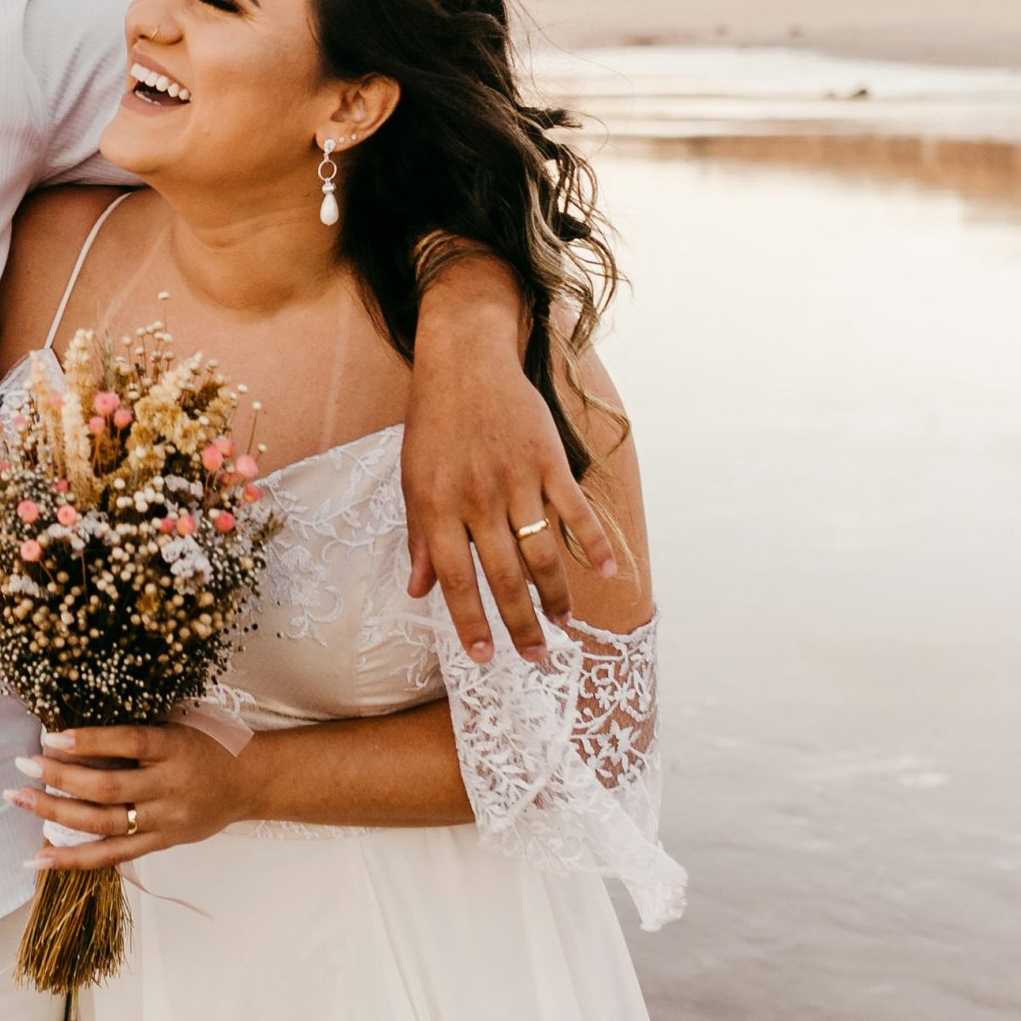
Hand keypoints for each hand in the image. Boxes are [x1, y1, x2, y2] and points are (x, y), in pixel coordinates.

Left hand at [6, 722, 251, 872]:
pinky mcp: (161, 843)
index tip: (50, 736)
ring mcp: (164, 820)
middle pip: (108, 788)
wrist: (249, 782)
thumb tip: (71, 735)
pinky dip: (72, 858)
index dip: (89, 741)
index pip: (128, 742)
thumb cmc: (206, 746)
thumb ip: (134, 735)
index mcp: (175, 748)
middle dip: (60, 777)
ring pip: (103, 823)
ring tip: (18, 798)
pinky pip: (111, 855)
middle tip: (23, 764)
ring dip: (55, 812)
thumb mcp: (177, 726)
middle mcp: (170, 786)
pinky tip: (39, 857)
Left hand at [403, 305, 616, 667]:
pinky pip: (575, 510)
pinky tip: (608, 572)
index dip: (469, 621)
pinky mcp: (548, 461)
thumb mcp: (413, 481)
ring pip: (542, 552)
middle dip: (520, 624)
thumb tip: (417, 592)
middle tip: (533, 658)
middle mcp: (477, 499)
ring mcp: (516, 480)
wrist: (465, 362)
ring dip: (556, 594)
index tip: (483, 656)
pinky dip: (594, 543)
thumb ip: (418, 538)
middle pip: (503, 576)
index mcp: (437, 507)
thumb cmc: (434, 427)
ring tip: (562, 623)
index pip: (454, 579)